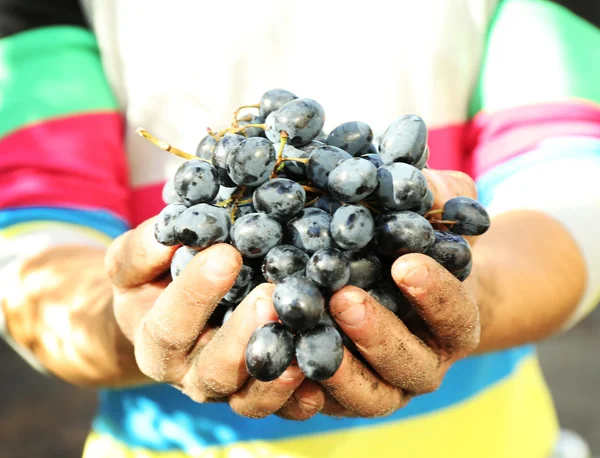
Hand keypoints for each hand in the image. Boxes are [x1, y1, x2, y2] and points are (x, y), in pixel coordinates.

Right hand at [105, 221, 324, 419]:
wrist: (173, 319)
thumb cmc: (154, 283)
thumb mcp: (133, 263)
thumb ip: (140, 252)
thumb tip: (166, 236)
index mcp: (156, 345)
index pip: (169, 326)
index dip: (195, 294)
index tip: (226, 253)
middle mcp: (191, 376)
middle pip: (216, 370)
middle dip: (244, 334)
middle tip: (269, 295)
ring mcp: (230, 391)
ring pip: (252, 398)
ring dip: (277, 373)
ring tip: (302, 339)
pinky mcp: (263, 394)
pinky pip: (285, 407)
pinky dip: (303, 395)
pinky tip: (320, 371)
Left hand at [314, 169, 480, 416]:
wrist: (393, 289)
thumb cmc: (414, 246)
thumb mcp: (433, 216)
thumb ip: (439, 197)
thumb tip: (422, 183)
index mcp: (453, 326)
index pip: (456, 316)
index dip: (435, 295)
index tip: (406, 263)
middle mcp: (421, 365)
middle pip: (408, 365)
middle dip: (377, 334)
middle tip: (344, 298)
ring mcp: (381, 387)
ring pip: (365, 396)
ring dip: (336, 368)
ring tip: (303, 329)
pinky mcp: (339, 396)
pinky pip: (321, 403)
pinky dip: (299, 389)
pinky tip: (277, 358)